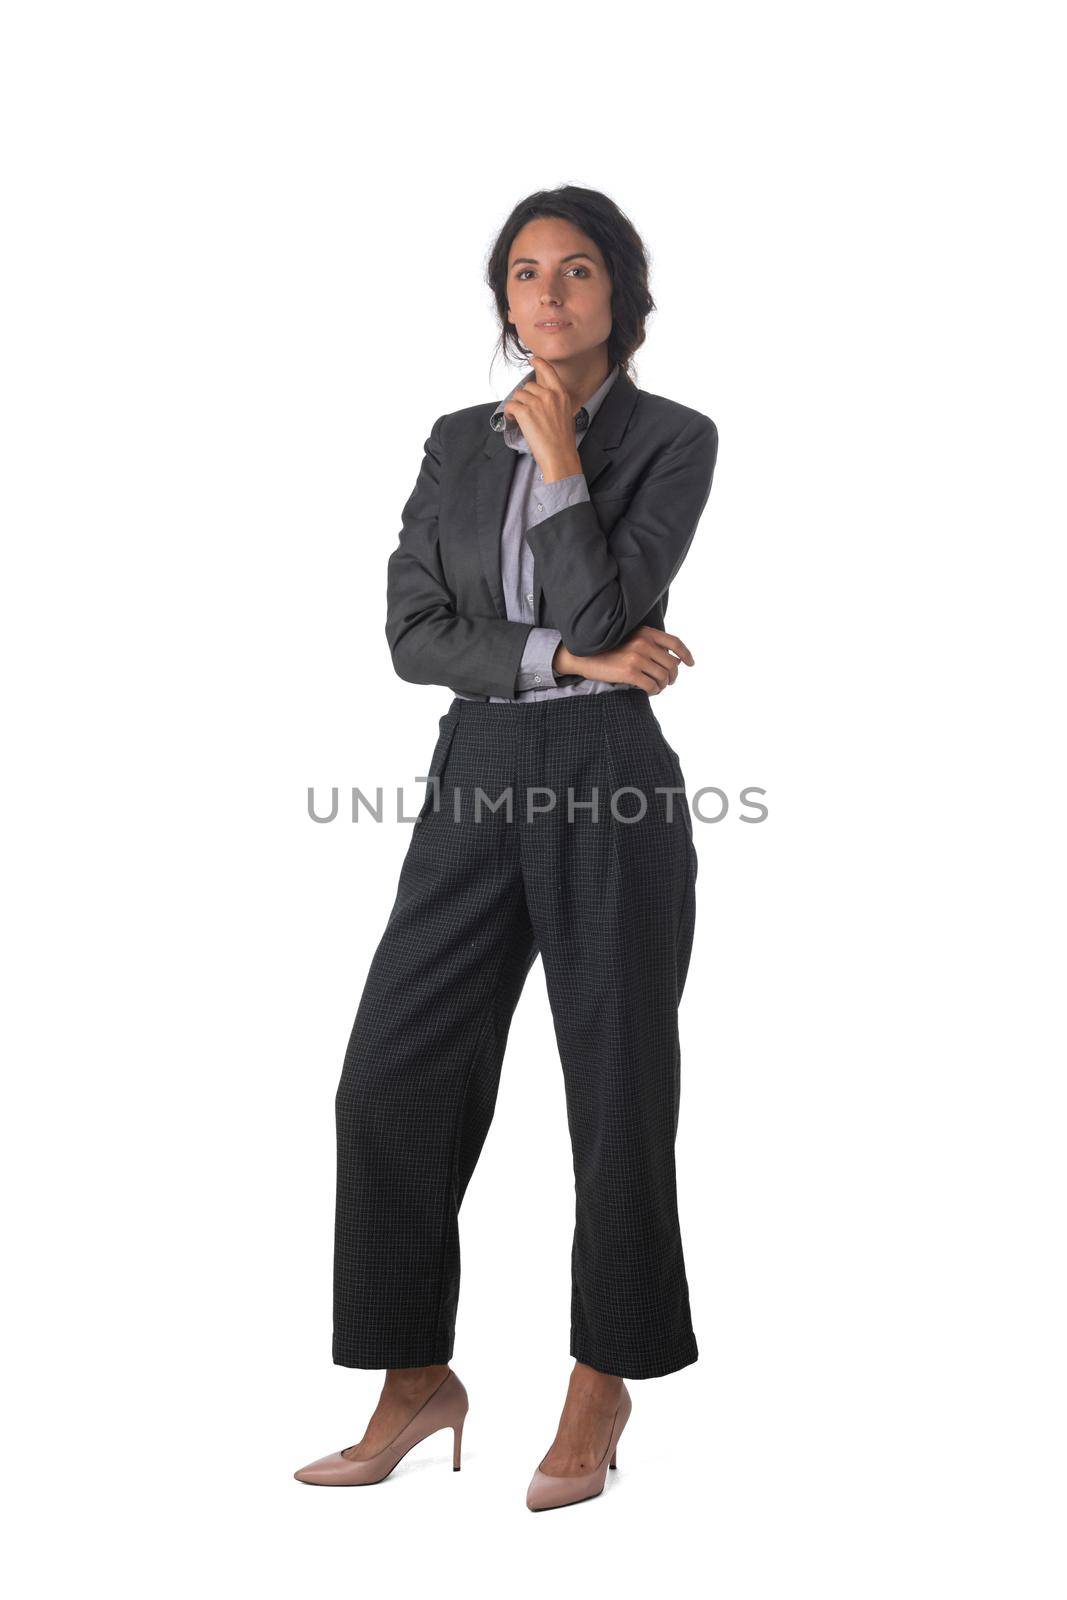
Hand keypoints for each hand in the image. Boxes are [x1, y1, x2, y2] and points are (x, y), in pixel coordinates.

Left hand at [502, 354, 582, 481]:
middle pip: (529, 386)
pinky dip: (509, 412)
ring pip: (518, 395)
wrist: (560, 456)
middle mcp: (549, 395)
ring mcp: (536, 403)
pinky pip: (510, 405)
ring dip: (516, 405)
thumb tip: (542, 399)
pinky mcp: (525, 412)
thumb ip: (555, 402)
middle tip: (525, 410)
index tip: (532, 360)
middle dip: (524, 397)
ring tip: (519, 417)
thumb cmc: (563, 441)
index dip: (538, 363)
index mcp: (561, 394)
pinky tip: (513, 419)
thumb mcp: (566, 414)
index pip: (548, 370)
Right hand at [552, 626, 695, 694]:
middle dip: (672, 677)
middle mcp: (643, 642)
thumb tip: (673, 661)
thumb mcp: (631, 639)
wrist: (583, 656)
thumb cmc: (608, 650)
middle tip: (667, 683)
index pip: (675, 643)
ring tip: (656, 688)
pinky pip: (651, 686)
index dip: (686, 654)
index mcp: (646, 632)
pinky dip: (653, 691)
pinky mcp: (629, 672)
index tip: (690, 664)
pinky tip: (649, 692)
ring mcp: (637, 657)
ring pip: (663, 677)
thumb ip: (650, 644)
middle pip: (672, 664)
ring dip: (662, 686)